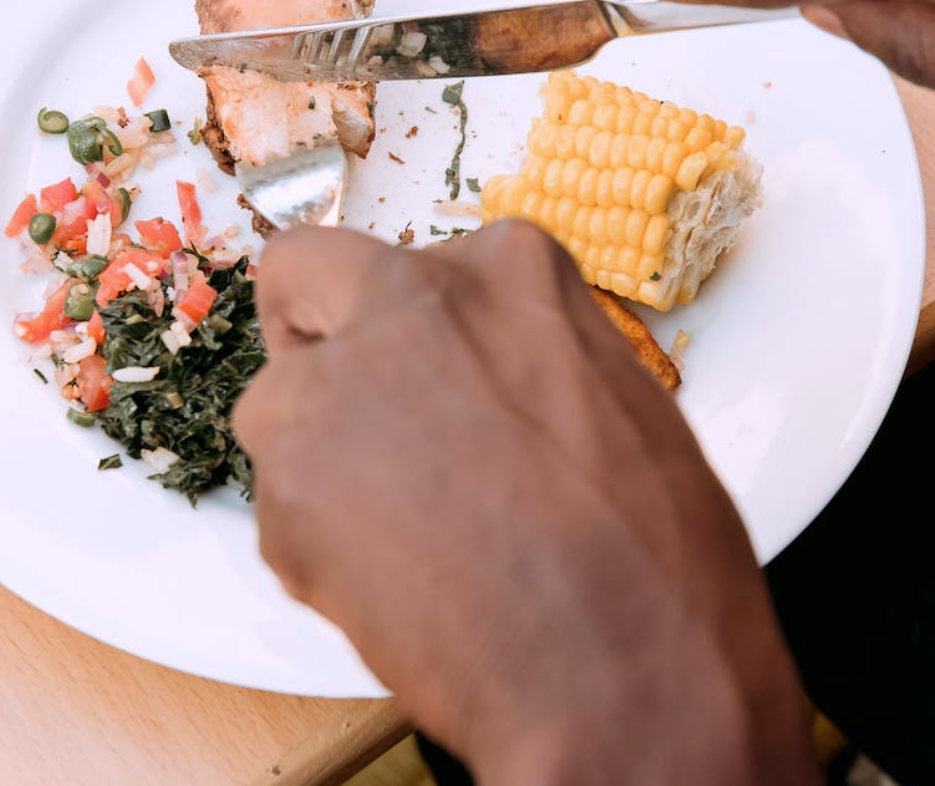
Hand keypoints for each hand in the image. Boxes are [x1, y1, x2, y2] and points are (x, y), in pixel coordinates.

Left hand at [234, 223, 817, 785]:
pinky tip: (402, 584)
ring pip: (280, 406)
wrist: (629, 674)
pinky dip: (322, 544)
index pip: (404, 259)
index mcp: (504, 266)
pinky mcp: (286, 485)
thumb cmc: (654, 551)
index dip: (395, 319)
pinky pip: (283, 505)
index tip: (404, 362)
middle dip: (312, 330)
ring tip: (407, 532)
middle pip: (303, 276)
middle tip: (355, 411)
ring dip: (320, 458)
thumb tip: (468, 373)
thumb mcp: (608, 396)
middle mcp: (408, 299)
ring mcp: (335, 385)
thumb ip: (516, 353)